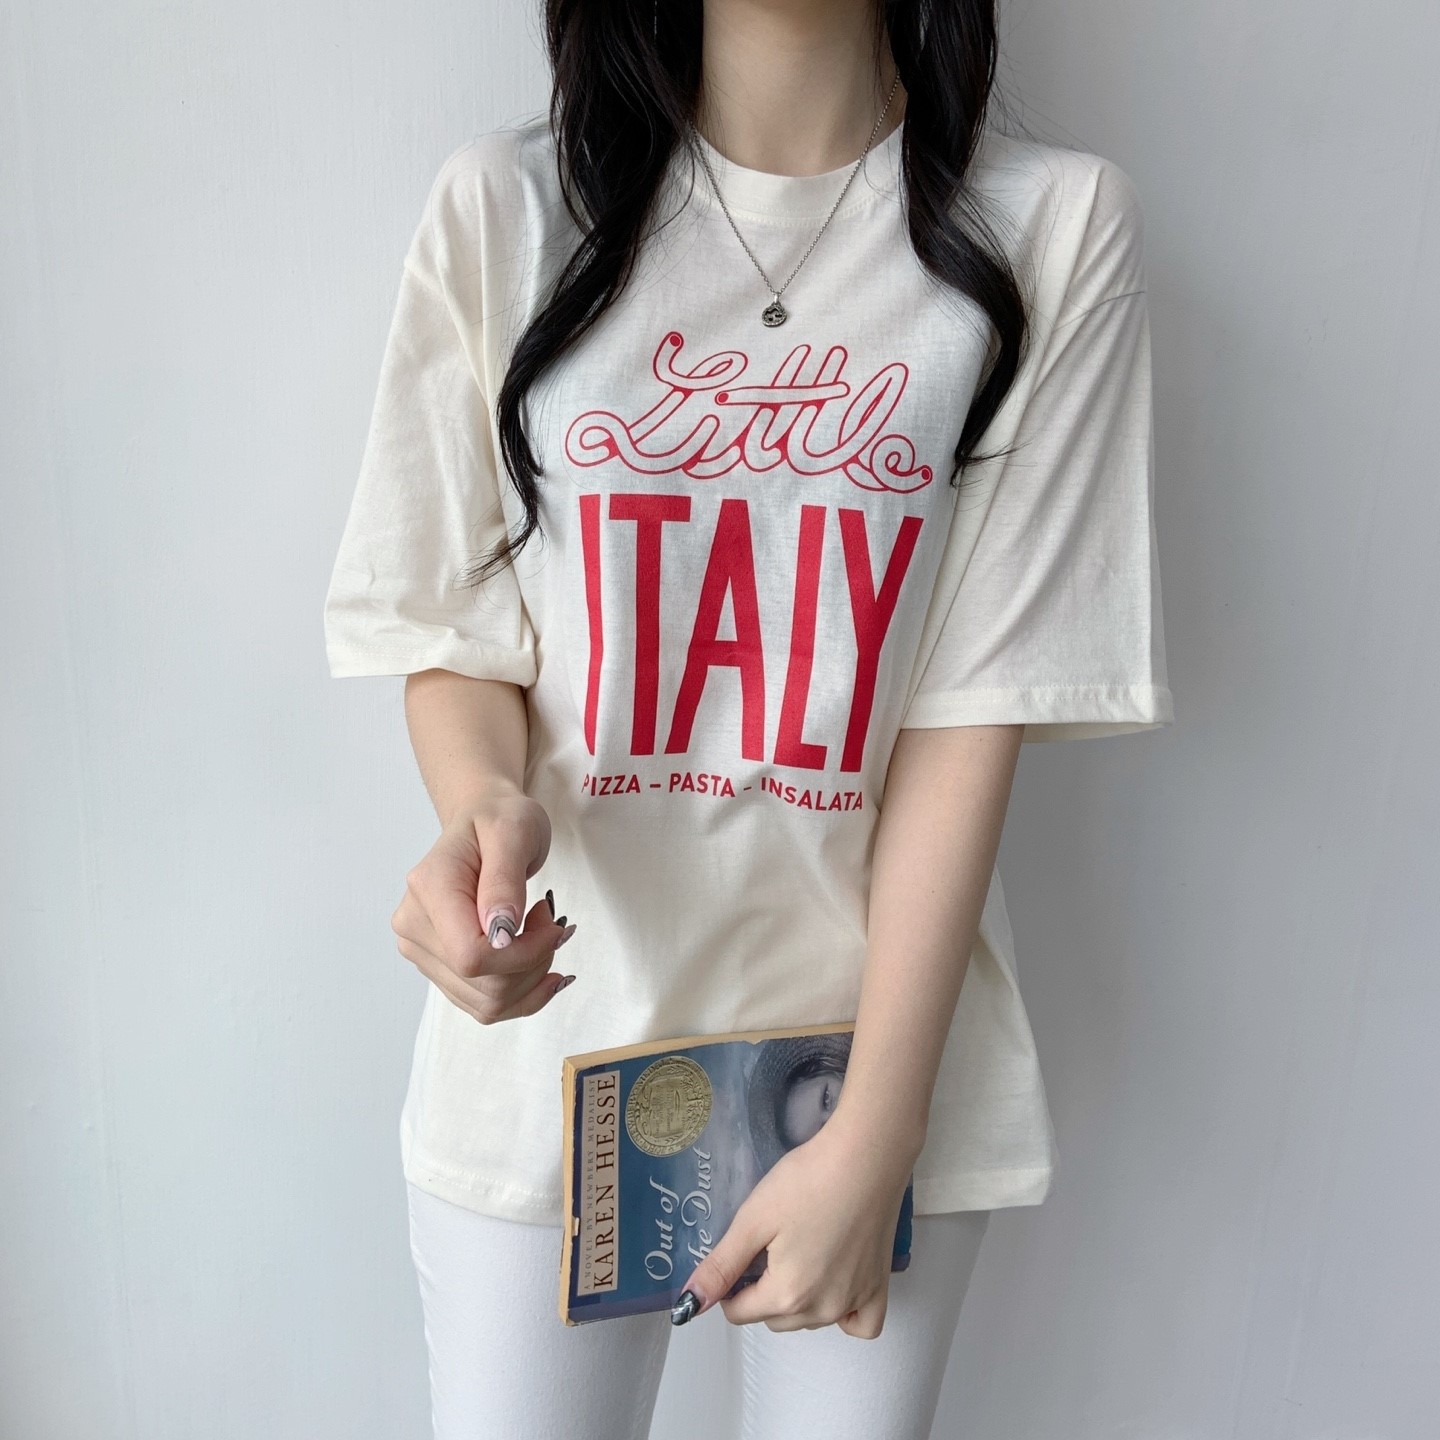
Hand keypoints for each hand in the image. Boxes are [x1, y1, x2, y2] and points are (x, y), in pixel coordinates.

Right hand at [390, 787, 577, 1022]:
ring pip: (486, 1003)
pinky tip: (538, 962)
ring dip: (530, 978)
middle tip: (550, 921)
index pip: (471, 956)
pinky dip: (521, 992)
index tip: (552, 924)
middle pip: (482, 985)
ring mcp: (421, 949)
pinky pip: (483, 1004)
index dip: (522, 954)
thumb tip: (499, 933)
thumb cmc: (500, 819)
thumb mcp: (514, 832)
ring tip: (540, 932)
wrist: (483, 820)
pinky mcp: (437, 965)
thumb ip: (504, 881)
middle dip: (533, 962)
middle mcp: (414, 924)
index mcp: (429, 888)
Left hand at [673, 1114, 912, 1338]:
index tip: (739, 1253)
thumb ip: (722, 1265)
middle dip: (761, 1292)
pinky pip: (860, 1324)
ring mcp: (855, 1302)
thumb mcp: (754, 1219)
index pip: (740, 1312)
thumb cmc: (806, 1181)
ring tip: (798, 1251)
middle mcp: (823, 1311)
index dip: (729, 1286)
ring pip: (810, 1320)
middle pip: (775, 1318)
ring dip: (796, 1300)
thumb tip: (689, 1305)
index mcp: (788, 1295)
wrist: (865, 1157)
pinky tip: (834, 1286)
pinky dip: (845, 1316)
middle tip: (767, 1246)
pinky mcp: (880, 1287)